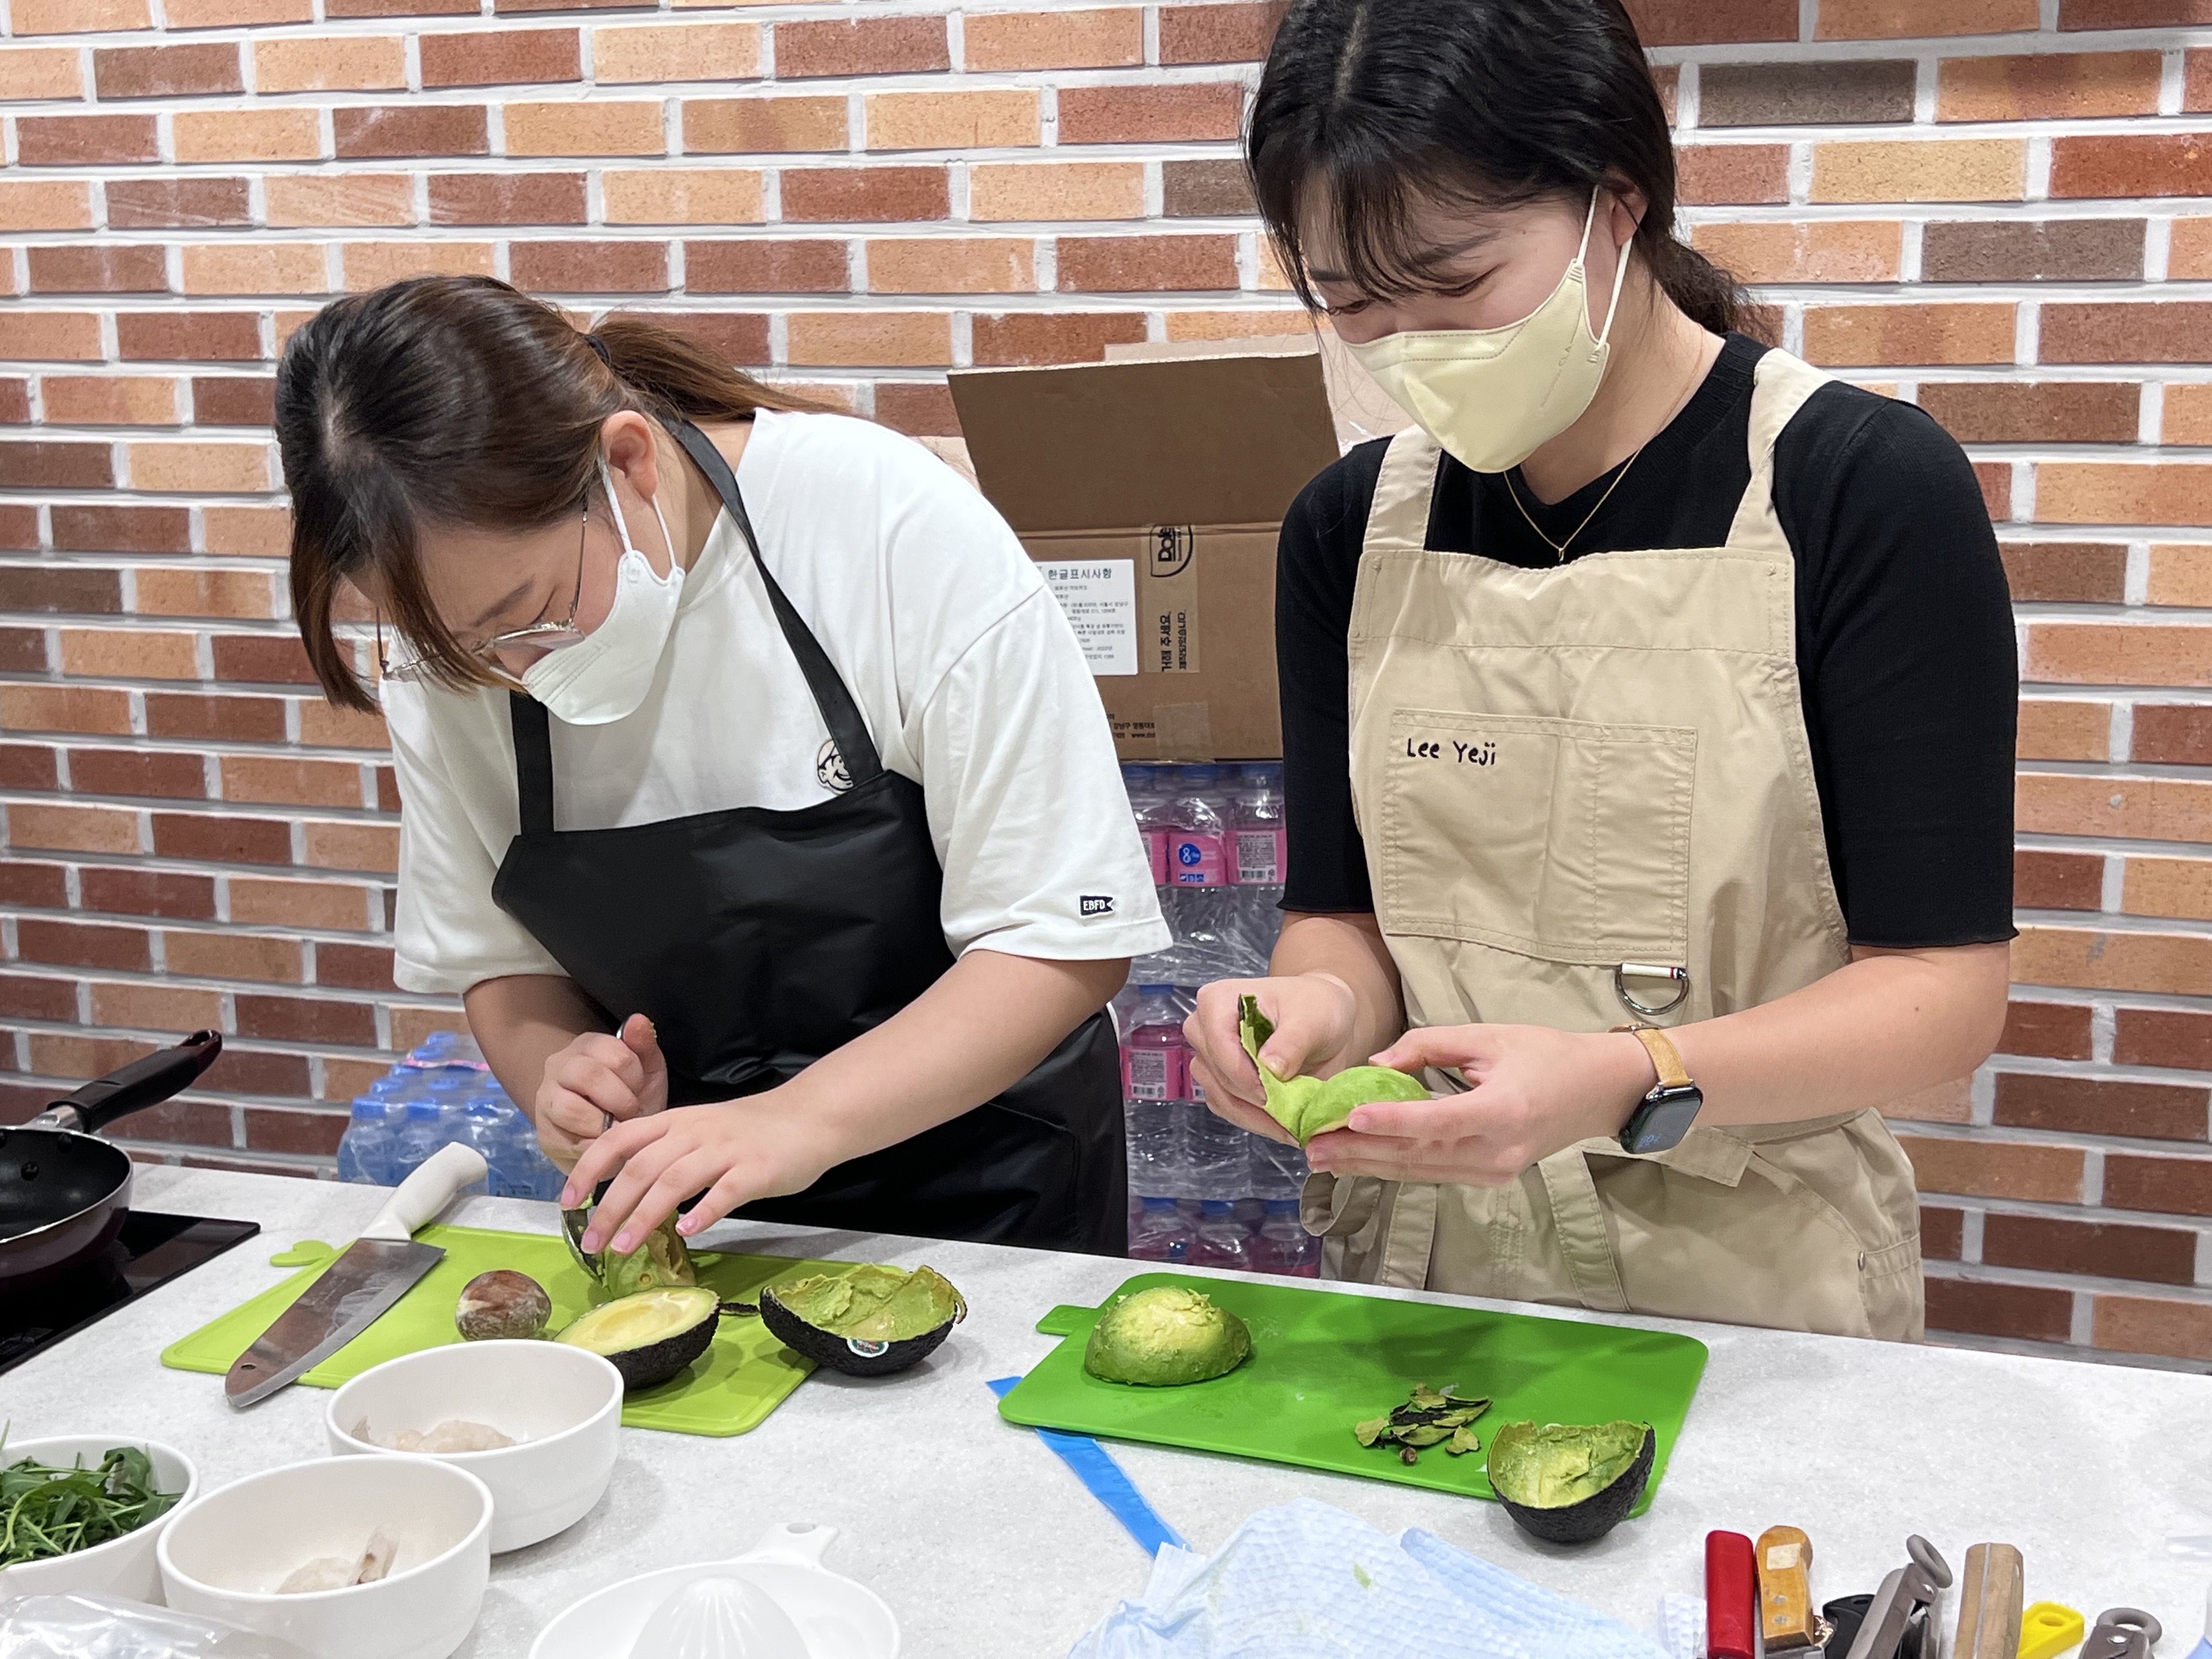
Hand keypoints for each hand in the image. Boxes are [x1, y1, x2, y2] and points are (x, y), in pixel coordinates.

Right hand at [535, 1014, 666, 1173]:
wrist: (611, 1134)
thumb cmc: (631, 1096)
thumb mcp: (647, 1071)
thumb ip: (644, 1046)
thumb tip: (638, 1020)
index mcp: (588, 1046)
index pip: (615, 1055)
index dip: (635, 1079)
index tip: (639, 1091)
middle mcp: (560, 1066)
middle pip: (588, 1076)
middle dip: (619, 1101)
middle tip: (631, 1114)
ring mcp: (547, 1100)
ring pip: (570, 1109)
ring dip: (602, 1125)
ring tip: (615, 1129)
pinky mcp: (544, 1133)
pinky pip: (566, 1141)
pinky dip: (591, 1147)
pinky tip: (602, 1145)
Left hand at [564, 1089, 838, 1254]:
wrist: (812, 1115)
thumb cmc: (753, 1130)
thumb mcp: (701, 1130)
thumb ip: (666, 1153)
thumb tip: (625, 1190)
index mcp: (677, 1121)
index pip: (620, 1140)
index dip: (588, 1169)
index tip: (568, 1202)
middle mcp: (695, 1132)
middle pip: (640, 1168)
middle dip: (609, 1208)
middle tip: (592, 1244)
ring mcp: (726, 1150)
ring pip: (674, 1181)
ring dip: (644, 1216)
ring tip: (624, 1248)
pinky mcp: (757, 1170)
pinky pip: (725, 1192)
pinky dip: (703, 1212)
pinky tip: (687, 1233)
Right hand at [1184, 973, 1359, 1127]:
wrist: (1321, 1020)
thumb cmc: (1314, 1007)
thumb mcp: (1311, 1019)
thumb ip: (1291, 1042)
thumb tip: (1271, 1068)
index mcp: (1218, 1001)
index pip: (1219, 1043)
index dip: (1243, 1073)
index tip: (1271, 1095)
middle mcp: (1204, 1029)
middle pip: (1218, 1074)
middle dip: (1254, 1100)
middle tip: (1290, 1119)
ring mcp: (1209, 1057)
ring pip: (1221, 1097)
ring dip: (1255, 1117)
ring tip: (1290, 1127)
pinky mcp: (1219, 1081)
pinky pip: (1228, 1108)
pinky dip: (1255, 1121)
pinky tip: (1281, 1126)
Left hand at [1302, 1024, 1656, 1187]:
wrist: (1596, 1091)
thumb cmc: (1545, 1054)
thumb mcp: (1487, 1036)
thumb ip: (1428, 1046)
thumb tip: (1376, 1066)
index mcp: (1502, 1110)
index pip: (1437, 1121)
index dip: (1391, 1123)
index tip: (1349, 1118)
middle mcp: (1496, 1150)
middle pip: (1418, 1154)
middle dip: (1360, 1151)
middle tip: (1311, 1145)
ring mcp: (1493, 1170)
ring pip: (1420, 1170)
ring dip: (1369, 1164)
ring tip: (1323, 1157)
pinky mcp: (1489, 1176)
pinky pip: (1434, 1172)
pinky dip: (1395, 1165)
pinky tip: (1361, 1160)